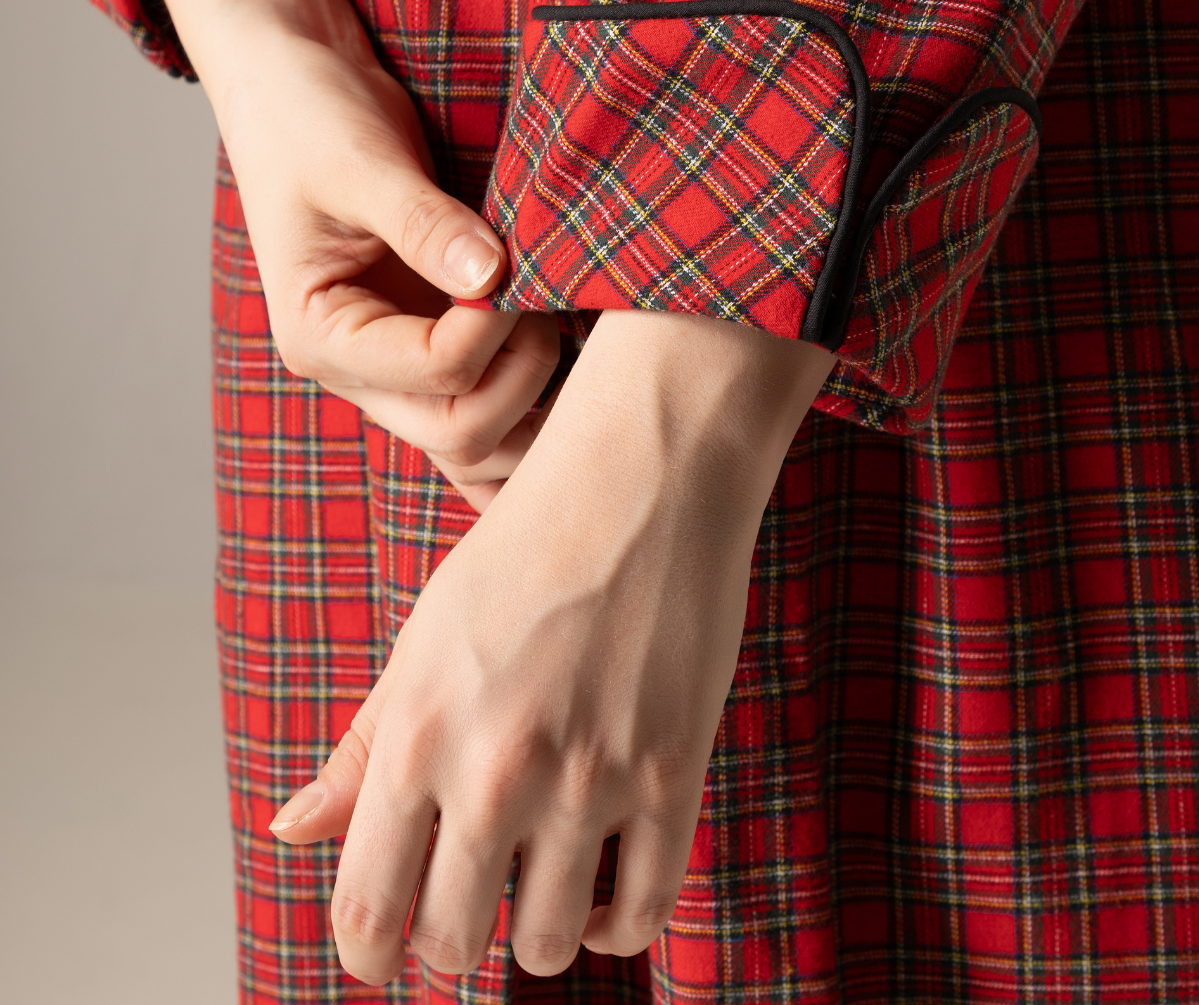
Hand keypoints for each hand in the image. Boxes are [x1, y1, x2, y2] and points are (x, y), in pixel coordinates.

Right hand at [210, 4, 561, 506]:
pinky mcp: (430, 346)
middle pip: (460, 434)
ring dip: (536, 408)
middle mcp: (356, 371)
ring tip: (567, 330)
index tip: (521, 263)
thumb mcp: (360, 162)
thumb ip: (423, 222)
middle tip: (550, 298)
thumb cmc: (310, 118)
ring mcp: (396, 369)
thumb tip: (493, 276)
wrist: (295, 87)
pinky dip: (530, 402)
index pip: (434, 372)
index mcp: (320, 336)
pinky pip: (484, 409)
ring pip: (478, 445)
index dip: (496, 326)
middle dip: (525, 376)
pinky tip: (567, 354)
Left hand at [271, 309, 835, 981]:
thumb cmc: (523, 550)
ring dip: (537, 933)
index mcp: (419, 733)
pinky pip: (643, 913)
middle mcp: (496, 768)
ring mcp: (590, 778)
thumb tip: (290, 831)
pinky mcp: (673, 776)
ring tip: (539, 887)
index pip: (367, 906)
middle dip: (452, 939)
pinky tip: (601, 895)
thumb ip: (363, 748)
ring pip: (548, 945)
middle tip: (467, 901)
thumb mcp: (423, 640)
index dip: (366, 952)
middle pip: (453, 943)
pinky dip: (615, 926)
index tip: (381, 953)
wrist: (641, 479)